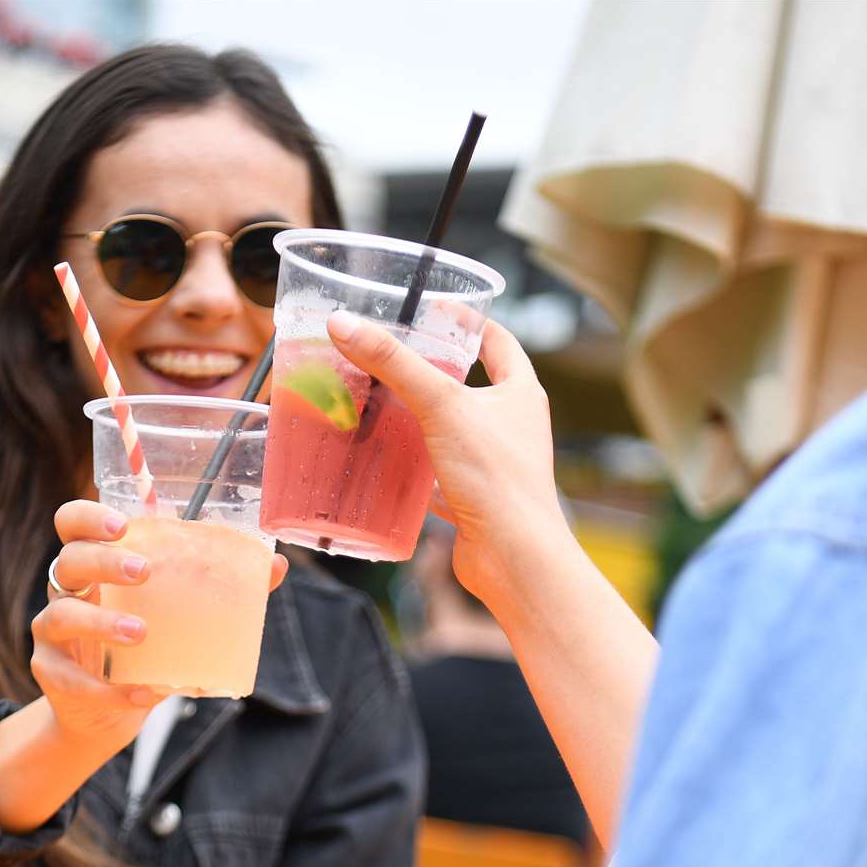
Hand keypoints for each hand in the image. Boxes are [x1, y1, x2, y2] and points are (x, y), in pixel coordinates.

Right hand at [32, 501, 290, 747]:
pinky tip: (143, 693)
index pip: (72, 524)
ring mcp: (53, 632)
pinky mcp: (51, 674)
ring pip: (62, 616)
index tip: (123, 525)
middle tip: (144, 571)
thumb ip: (221, 588)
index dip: (89, 517)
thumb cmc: (145, 648)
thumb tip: (275, 565)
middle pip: (68, 561)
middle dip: (104, 562)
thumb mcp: (177, 615)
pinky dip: (109, 687)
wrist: (108, 712)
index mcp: (94, 564)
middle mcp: (66, 591)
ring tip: (141, 632)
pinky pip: (73, 678)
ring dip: (102, 622)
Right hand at [325, 311, 569, 605]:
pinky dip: (414, 465)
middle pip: (471, 383)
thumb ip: (394, 363)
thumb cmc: (497, 479)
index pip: (496, 340)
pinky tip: (385, 460)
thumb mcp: (441, 406)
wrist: (512, 556)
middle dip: (433, 369)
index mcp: (520, 392)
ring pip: (452, 429)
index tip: (433, 309)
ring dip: (420, 417)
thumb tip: (346, 323)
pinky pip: (439, 472)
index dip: (466, 321)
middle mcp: (512, 425)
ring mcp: (493, 462)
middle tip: (393, 356)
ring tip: (379, 402)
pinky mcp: (473, 496)